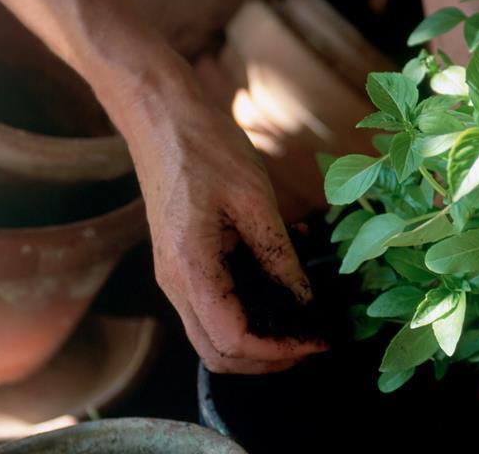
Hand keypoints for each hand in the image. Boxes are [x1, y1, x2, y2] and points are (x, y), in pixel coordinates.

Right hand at [125, 76, 327, 372]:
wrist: (160, 118)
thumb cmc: (206, 147)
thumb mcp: (254, 198)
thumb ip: (279, 255)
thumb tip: (306, 300)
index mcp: (190, 267)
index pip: (233, 339)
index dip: (279, 351)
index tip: (317, 340)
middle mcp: (175, 282)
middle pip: (218, 353)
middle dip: (268, 359)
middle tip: (312, 340)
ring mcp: (174, 276)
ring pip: (213, 336)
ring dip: (258, 341)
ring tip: (303, 322)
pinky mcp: (182, 264)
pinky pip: (213, 308)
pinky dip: (247, 312)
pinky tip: (281, 288)